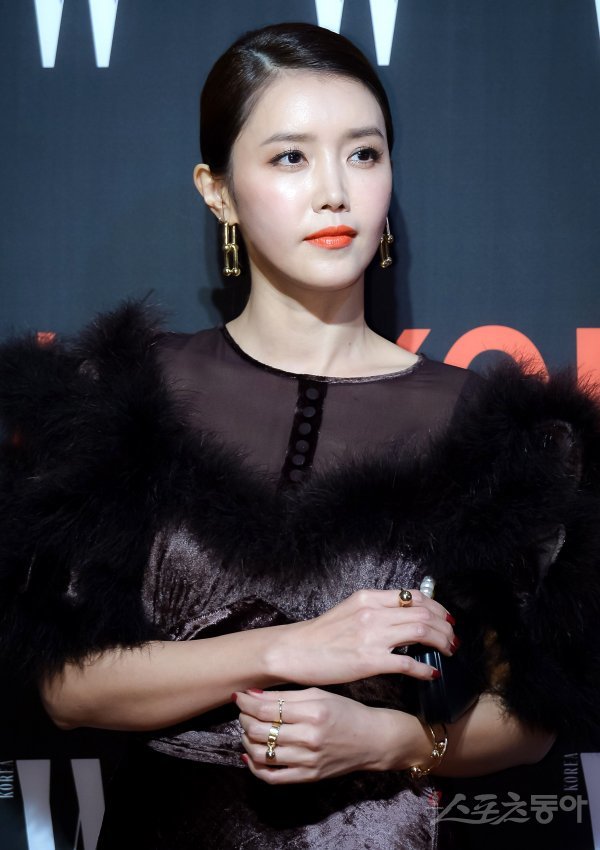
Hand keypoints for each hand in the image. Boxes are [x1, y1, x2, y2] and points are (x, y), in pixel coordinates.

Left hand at [237, 687, 413, 783]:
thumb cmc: (346, 712)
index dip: (246, 703)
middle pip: (261, 731)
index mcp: (313, 712)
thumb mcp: (320, 694)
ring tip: (247, 730)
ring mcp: (308, 760)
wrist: (373, 740)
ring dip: (247, 740)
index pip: (267, 709)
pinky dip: (255, 767)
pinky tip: (250, 754)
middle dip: (244, 720)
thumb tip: (253, 695)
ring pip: (262, 754)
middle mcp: (310, 738)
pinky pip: (272, 777)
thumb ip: (287, 696)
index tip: (238, 696)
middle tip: (242, 712)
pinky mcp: (308, 777)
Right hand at [268, 588, 455, 684]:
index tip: (446, 618)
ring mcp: (372, 636)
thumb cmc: (320, 634)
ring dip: (442, 642)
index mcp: (368, 597)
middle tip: (453, 638)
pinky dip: (425, 668)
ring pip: (422, 631)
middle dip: (445, 626)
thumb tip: (402, 615)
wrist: (294, 650)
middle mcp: (373, 612)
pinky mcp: (369, 660)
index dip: (437, 607)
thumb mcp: (349, 610)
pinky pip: (408, 662)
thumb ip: (375, 609)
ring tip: (449, 652)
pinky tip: (432, 673)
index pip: (414, 596)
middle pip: (424, 612)